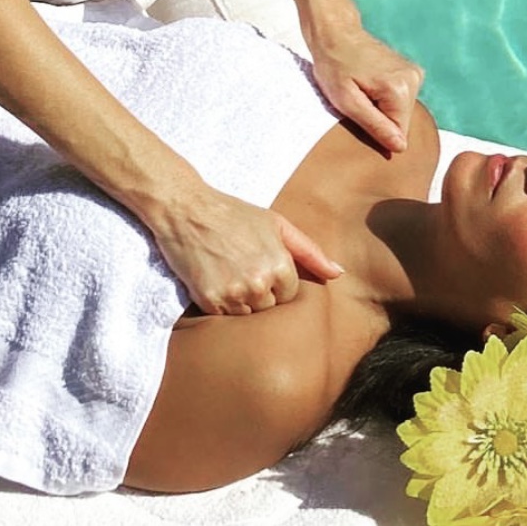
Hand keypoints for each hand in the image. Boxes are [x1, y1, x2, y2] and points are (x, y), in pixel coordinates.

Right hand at [151, 186, 342, 314]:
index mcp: (280, 265)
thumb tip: (338, 274)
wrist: (187, 210)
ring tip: (229, 275)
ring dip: (241, 302)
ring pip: (248, 316)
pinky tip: (215, 281)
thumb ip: (310, 252)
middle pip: (270, 308)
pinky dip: (221, 305)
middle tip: (242, 269)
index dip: (276, 282)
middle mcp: (259, 283)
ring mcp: (234, 293)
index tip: (260, 265)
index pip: (289, 295)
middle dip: (260, 294)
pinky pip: (224, 317)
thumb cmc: (235, 214)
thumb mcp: (277, 225)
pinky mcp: (209, 300)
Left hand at [311, 29, 423, 152]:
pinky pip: (400, 100)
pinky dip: (384, 98)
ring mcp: (415, 74)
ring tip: (363, 90)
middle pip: (401, 122)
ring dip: (381, 108)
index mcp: (400, 89)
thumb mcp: (347, 102)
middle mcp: (414, 80)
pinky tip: (370, 84)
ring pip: (401, 112)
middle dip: (379, 118)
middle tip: (358, 100)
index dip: (376, 130)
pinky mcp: (412, 72)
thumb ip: (375, 126)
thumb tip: (400, 147)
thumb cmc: (334, 66)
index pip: (399, 134)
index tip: (359, 113)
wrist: (336, 34)